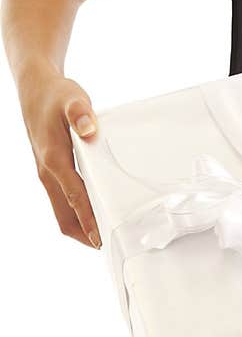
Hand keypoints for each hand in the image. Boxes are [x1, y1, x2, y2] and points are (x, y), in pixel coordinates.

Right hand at [19, 66, 101, 249]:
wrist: (35, 89)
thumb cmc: (56, 95)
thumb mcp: (72, 98)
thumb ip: (81, 113)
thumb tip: (89, 130)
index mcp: (55, 159)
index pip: (74, 197)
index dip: (88, 219)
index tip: (101, 238)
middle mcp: (48, 172)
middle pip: (65, 217)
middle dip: (86, 234)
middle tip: (112, 246)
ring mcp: (47, 174)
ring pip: (62, 212)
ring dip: (81, 227)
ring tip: (106, 237)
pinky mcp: (51, 171)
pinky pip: (62, 201)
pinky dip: (77, 213)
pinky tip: (96, 212)